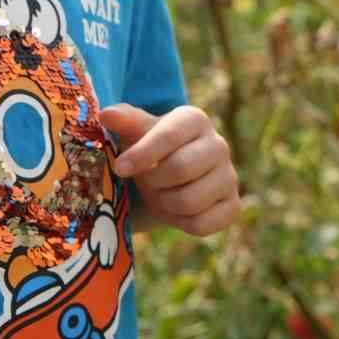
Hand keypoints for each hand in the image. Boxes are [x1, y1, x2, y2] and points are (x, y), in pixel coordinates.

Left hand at [100, 103, 239, 236]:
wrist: (169, 178)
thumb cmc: (148, 149)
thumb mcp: (134, 132)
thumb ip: (123, 121)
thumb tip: (106, 114)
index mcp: (194, 119)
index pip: (168, 136)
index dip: (141, 154)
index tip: (120, 168)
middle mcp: (219, 145)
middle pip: (181, 169)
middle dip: (153, 181)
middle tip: (144, 182)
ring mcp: (229, 176)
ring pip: (190, 201)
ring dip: (164, 203)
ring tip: (159, 194)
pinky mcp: (232, 206)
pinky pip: (202, 224)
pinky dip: (180, 223)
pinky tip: (175, 210)